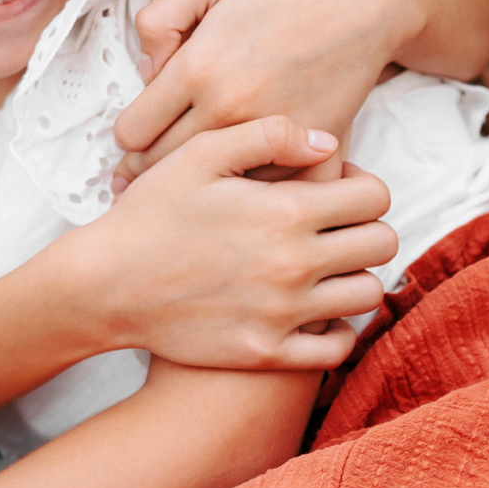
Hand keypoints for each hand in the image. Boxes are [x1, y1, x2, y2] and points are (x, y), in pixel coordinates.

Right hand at [59, 115, 395, 370]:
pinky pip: (337, 348)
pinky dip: (338, 330)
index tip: (336, 192)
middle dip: (367, 228)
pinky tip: (315, 312)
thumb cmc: (151, 214)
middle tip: (336, 228)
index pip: (375, 197)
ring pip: (367, 295)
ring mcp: (284, 314)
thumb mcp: (200, 154)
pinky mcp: (268, 352)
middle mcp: (295, 264)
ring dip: (355, 276)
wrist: (105, 285)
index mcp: (286, 211)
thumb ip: (269, 136)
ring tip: (326, 268)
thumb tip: (328, 144)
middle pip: (383, 245)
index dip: (363, 187)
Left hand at [113, 0, 414, 188]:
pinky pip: (268, 191)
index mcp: (196, 68)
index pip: (131, 133)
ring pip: (211, 186)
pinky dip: (255, 189)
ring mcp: (271, 135)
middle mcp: (228, 108)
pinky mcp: (311, 151)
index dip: (129, 135)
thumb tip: (148, 72)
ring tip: (193, 176)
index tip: (141, 133)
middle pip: (161, 166)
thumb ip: (158, 19)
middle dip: (149, 167)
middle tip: (152, 165)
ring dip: (199, 182)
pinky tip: (247, 177)